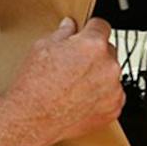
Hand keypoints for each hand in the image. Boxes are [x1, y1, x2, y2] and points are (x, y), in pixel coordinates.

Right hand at [0, 16, 123, 145]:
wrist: (32, 119)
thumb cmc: (35, 85)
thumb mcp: (41, 48)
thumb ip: (62, 34)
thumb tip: (69, 26)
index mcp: (92, 45)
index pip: (102, 26)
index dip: (91, 29)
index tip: (87, 33)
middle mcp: (108, 66)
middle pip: (108, 50)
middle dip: (93, 54)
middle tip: (73, 64)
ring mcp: (113, 90)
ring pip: (110, 75)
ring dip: (98, 76)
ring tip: (73, 85)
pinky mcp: (113, 109)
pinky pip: (112, 96)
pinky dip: (100, 96)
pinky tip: (79, 98)